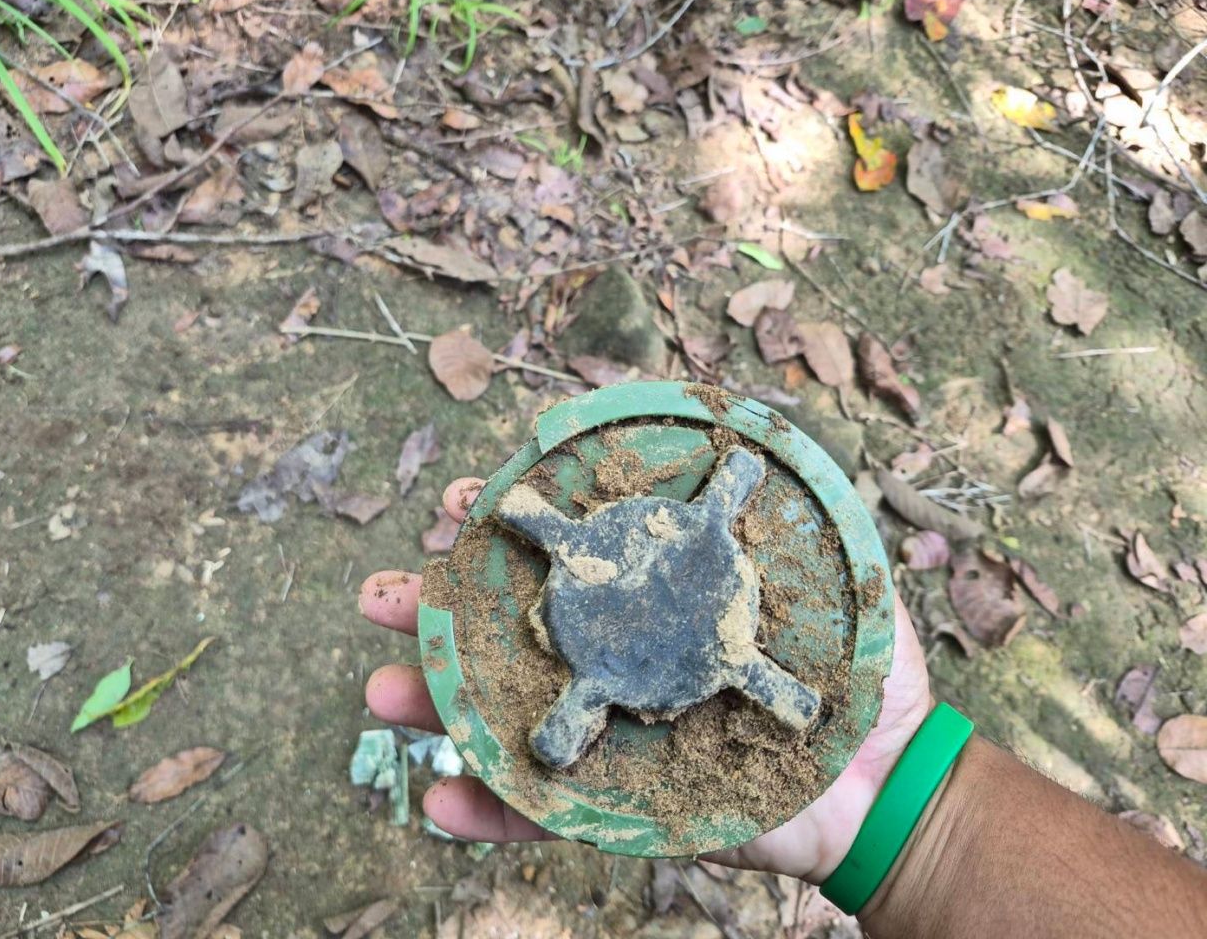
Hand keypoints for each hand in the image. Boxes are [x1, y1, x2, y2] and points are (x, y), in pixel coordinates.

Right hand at [360, 477, 932, 880]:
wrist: (886, 786)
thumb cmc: (863, 679)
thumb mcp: (835, 578)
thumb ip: (791, 521)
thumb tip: (739, 450)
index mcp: (650, 606)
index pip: (564, 559)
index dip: (507, 530)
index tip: (467, 504)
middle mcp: (617, 661)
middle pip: (509, 633)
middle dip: (434, 612)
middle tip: (378, 597)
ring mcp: (614, 733)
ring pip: (503, 717)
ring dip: (435, 705)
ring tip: (380, 692)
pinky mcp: (625, 806)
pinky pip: (545, 814)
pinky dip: (490, 810)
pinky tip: (441, 799)